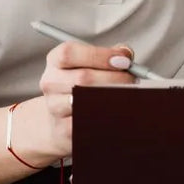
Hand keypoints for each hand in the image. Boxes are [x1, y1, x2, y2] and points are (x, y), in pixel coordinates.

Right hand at [23, 40, 138, 160]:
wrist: (59, 118)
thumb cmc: (82, 84)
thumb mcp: (91, 63)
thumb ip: (110, 54)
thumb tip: (126, 54)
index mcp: (56, 60)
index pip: (70, 53)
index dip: (100, 56)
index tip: (124, 61)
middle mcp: (51, 82)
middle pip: (82, 78)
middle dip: (114, 79)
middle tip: (133, 81)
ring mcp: (54, 107)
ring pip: (85, 102)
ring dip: (112, 98)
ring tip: (128, 96)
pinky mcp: (63, 130)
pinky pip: (88, 123)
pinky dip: (107, 117)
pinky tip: (118, 112)